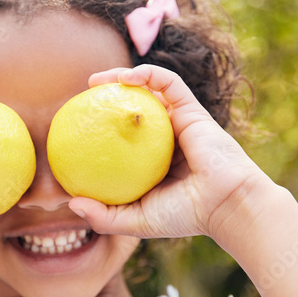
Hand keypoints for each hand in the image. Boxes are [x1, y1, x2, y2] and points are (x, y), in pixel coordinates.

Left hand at [69, 65, 274, 240]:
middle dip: (107, 97)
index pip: (122, 139)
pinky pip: (169, 83)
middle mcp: (165, 139)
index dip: (99, 128)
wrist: (227, 204)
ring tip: (95, 81)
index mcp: (152, 162)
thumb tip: (71, 203)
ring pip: (149, 90)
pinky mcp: (192, 110)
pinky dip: (149, 74)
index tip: (75, 126)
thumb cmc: (184, 216)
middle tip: (82, 97)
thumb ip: (104, 216)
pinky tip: (125, 78)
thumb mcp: (137, 222)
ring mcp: (179, 123)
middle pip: (133, 109)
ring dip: (122, 77)